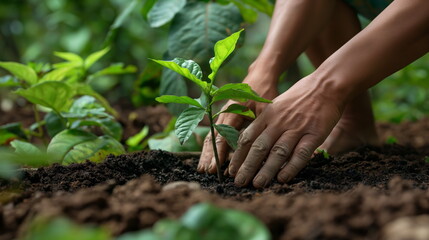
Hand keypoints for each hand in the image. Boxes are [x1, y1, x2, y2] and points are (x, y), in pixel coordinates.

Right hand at [197, 65, 278, 172]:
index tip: (215, 168)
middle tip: (205, 172)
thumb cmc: (264, 92)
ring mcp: (222, 115)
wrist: (260, 76)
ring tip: (203, 169)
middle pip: (212, 137)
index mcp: (232, 110)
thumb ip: (260, 128)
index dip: (218, 153)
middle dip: (208, 155)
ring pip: (212, 136)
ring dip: (208, 153)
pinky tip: (210, 160)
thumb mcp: (265, 109)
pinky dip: (213, 147)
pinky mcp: (225, 118)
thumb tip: (261, 152)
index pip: (222, 135)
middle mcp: (223, 113)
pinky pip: (216, 134)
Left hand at [228, 75, 343, 187]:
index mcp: (267, 115)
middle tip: (239, 182)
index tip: (231, 170)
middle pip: (259, 147)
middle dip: (247, 166)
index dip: (238, 156)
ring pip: (277, 152)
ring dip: (266, 170)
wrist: (327, 84)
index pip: (247, 137)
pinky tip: (283, 179)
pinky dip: (291, 167)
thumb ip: (264, 122)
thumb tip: (250, 141)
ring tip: (257, 184)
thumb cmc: (300, 96)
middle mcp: (279, 122)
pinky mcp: (314, 133)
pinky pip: (301, 153)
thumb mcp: (276, 105)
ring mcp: (296, 128)